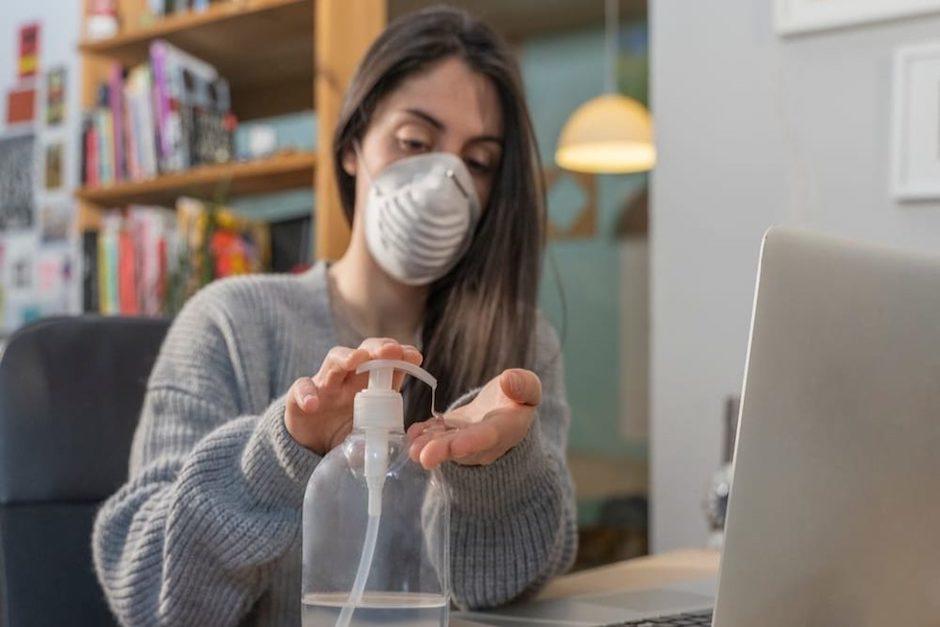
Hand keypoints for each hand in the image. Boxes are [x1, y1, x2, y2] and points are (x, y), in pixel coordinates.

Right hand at [285, 338, 422, 454]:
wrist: (310, 448)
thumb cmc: (345, 432)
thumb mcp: (369, 429)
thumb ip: (386, 427)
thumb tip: (411, 439)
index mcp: (369, 384)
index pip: (387, 362)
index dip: (400, 356)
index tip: (414, 357)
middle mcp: (348, 379)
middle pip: (363, 352)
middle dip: (378, 348)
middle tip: (391, 351)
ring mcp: (324, 386)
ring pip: (333, 361)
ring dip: (345, 358)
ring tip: (356, 360)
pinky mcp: (298, 399)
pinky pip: (300, 389)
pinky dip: (306, 395)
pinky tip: (313, 404)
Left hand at [407, 368, 541, 469]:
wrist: (503, 411)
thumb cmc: (517, 398)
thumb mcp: (529, 389)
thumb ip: (523, 386)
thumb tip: (509, 380)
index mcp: (504, 429)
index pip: (488, 437)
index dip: (472, 442)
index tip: (457, 446)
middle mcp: (481, 442)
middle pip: (461, 448)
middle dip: (443, 451)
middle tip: (423, 457)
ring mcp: (461, 439)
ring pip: (444, 444)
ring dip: (427, 446)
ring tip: (412, 449)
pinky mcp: (447, 433)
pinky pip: (434, 435)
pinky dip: (422, 435)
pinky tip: (411, 434)